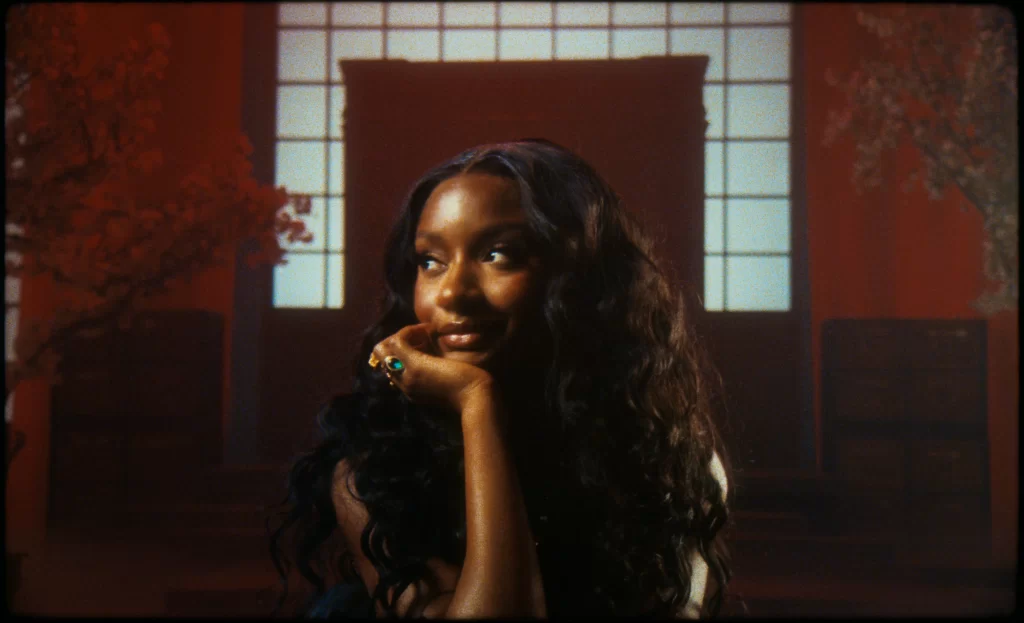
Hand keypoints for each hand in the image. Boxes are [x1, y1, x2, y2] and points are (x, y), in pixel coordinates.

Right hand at [371, 323, 493, 411]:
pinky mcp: (415, 365)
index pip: (390, 366)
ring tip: (424, 331)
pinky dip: (409, 330)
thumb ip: (434, 368)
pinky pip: (397, 341)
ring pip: (383, 349)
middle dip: (399, 341)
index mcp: (410, 389)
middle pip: (382, 357)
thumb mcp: (445, 378)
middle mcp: (403, 384)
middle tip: (421, 334)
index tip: (422, 342)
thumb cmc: (469, 388)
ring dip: (403, 334)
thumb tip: (430, 348)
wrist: (477, 397)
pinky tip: (428, 329)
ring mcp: (407, 375)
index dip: (401, 351)